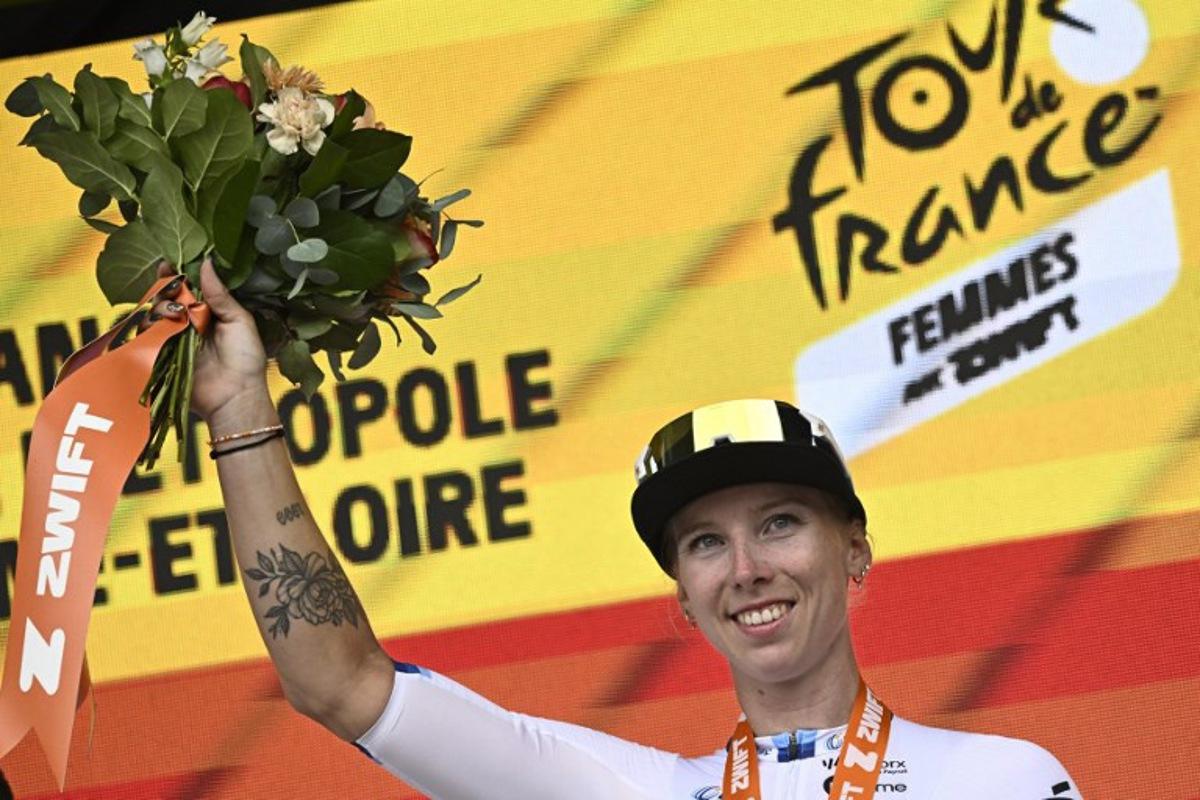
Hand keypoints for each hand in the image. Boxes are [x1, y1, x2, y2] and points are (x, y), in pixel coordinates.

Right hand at [141, 259, 268, 422]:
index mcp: (206, 315)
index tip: (167, 265)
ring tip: (174, 315)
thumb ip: (220, 295)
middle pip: (163, 301)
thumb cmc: (246, 360)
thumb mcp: (239, 321)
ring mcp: (172, 342)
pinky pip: (145, 340)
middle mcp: (186, 326)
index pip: (184, 290)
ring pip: (151, 318)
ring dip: (158, 310)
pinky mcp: (160, 359)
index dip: (174, 277)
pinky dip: (148, 330)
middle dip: (164, 293)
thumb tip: (206, 263)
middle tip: (173, 294)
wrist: (236, 396)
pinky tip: (159, 327)